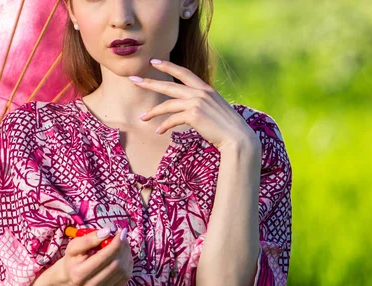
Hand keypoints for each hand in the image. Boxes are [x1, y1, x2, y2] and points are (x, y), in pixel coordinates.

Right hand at [60, 228, 132, 285]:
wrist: (72, 277)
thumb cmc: (74, 258)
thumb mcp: (75, 246)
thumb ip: (89, 238)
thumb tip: (108, 232)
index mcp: (79, 274)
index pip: (104, 258)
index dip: (116, 244)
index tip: (122, 232)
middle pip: (115, 265)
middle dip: (123, 248)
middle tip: (123, 237)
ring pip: (123, 272)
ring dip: (127, 255)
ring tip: (123, 245)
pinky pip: (126, 278)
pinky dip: (128, 264)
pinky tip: (124, 256)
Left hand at [131, 59, 259, 150]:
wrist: (238, 138)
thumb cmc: (228, 128)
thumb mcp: (215, 110)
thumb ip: (203, 105)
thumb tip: (190, 109)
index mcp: (206, 89)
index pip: (183, 73)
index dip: (167, 66)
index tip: (153, 62)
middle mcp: (201, 92)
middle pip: (169, 84)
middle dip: (149, 82)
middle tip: (133, 79)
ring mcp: (197, 103)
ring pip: (168, 104)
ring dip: (153, 112)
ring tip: (142, 117)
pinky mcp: (194, 115)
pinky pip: (173, 120)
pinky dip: (164, 126)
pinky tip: (159, 131)